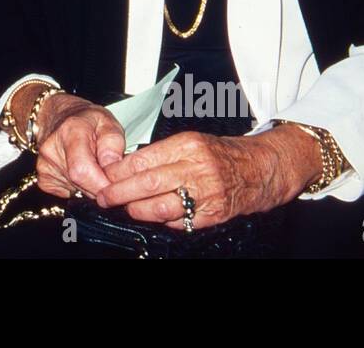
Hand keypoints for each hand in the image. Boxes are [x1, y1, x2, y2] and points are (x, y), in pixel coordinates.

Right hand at [32, 93, 126, 199]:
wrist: (57, 117)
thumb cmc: (86, 120)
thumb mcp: (107, 122)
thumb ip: (113, 142)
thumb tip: (110, 166)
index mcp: (71, 132)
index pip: (82, 170)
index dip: (102, 184)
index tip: (115, 183)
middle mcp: (52, 149)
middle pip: (80, 183)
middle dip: (99, 184)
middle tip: (105, 170)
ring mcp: (44, 166)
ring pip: (76, 190)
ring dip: (89, 185)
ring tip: (91, 165)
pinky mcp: (43, 179)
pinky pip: (67, 194)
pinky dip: (78, 187)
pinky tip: (78, 170)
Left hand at [94, 125, 319, 230]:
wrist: (260, 169)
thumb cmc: (220, 153)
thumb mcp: (191, 141)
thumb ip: (162, 153)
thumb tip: (125, 165)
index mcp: (188, 145)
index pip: (144, 159)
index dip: (120, 170)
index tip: (104, 175)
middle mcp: (197, 168)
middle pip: (148, 183)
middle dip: (120, 192)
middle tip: (104, 197)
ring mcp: (206, 193)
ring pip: (161, 206)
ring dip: (137, 210)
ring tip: (125, 208)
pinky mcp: (212, 214)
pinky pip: (179, 221)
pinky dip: (162, 220)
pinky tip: (152, 216)